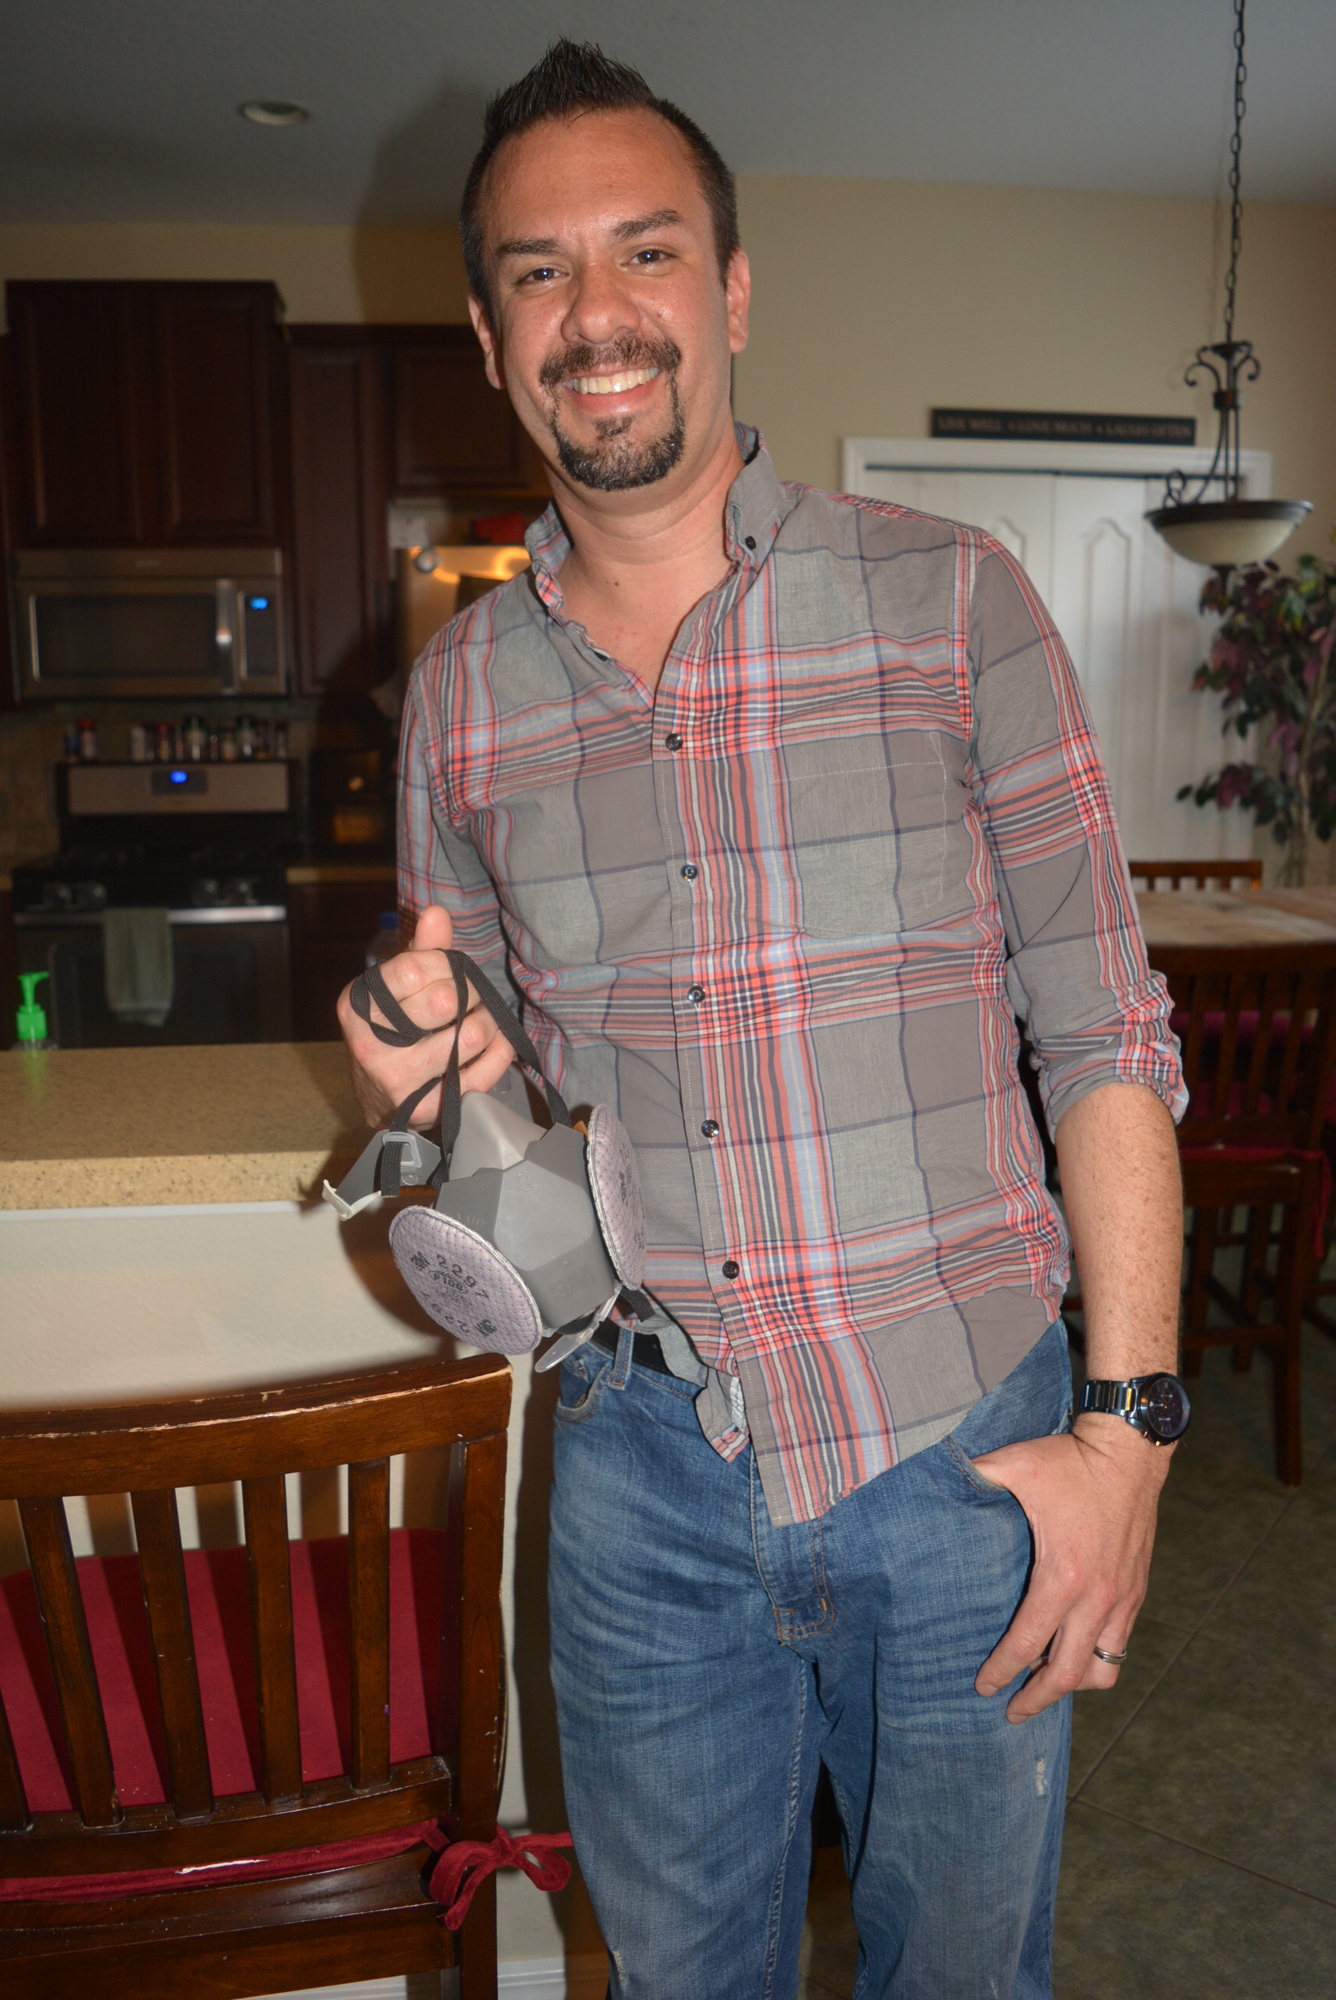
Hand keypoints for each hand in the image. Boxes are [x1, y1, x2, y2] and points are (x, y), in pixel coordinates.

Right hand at [337, 904, 515, 1129]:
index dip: (447, 964)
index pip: (416, 967)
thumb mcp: (395, 989)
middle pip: (445, 1000)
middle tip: (473, 997)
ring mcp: (397, 1080)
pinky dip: (500, 1054)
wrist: (376, 1099)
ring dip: (489, 1023)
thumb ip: (419, 952)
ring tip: (482, 1021)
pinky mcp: (425, 1108)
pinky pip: (483, 1074)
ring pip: (469, 1036)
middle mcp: (370, 1044)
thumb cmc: (391, 1032)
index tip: (454, 970)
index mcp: (358, 1006)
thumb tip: (436, 912)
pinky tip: (495, 1046)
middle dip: (472, 992)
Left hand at [972, 1413, 1172, 1721]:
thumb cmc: (1069, 1460)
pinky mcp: (1137, 1593)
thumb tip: (940, 1482)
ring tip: (1046, 1688)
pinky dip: (1098, 1661)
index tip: (982, 1688)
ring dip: (1073, 1687)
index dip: (1002, 1672)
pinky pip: (1120, 1646)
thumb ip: (976, 1478)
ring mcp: (1122, 1599)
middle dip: (1036, 1700)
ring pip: (1103, 1670)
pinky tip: (1076, 1654)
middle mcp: (1097, 1598)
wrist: (1130, 1451)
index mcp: (1062, 1577)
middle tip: (1010, 1713)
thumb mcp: (1015, 1465)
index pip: (1027, 1644)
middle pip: (1067, 1675)